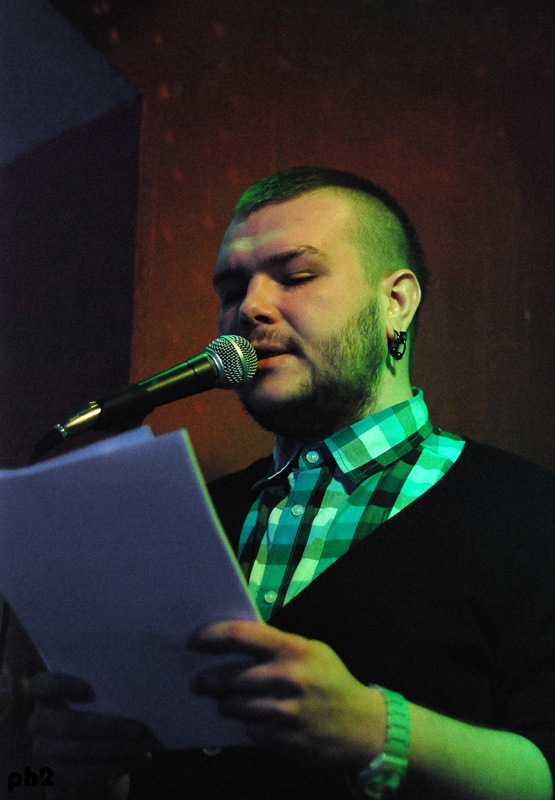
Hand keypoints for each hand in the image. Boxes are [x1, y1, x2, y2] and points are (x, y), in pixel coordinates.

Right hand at [28, 672, 156, 798]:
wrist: (86, 743)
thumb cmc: (98, 705)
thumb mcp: (98, 692)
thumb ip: (106, 687)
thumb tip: (137, 689)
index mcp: (43, 692)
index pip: (43, 686)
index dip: (63, 687)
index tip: (90, 691)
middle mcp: (38, 721)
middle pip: (71, 725)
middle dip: (110, 728)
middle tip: (140, 729)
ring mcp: (42, 750)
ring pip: (82, 752)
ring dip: (118, 750)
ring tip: (145, 747)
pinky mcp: (55, 774)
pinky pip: (86, 774)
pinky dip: (117, 767)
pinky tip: (140, 760)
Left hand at [189, 620, 385, 768]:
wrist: (364, 728)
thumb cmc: (332, 682)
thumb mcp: (312, 651)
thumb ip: (277, 646)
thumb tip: (235, 642)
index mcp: (293, 649)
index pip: (239, 636)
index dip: (210, 636)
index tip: (193, 640)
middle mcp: (286, 678)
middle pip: (228, 676)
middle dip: (206, 679)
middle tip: (197, 681)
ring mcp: (282, 712)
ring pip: (232, 706)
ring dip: (224, 703)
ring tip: (224, 701)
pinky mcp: (280, 739)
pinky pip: (247, 728)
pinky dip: (247, 724)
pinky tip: (255, 719)